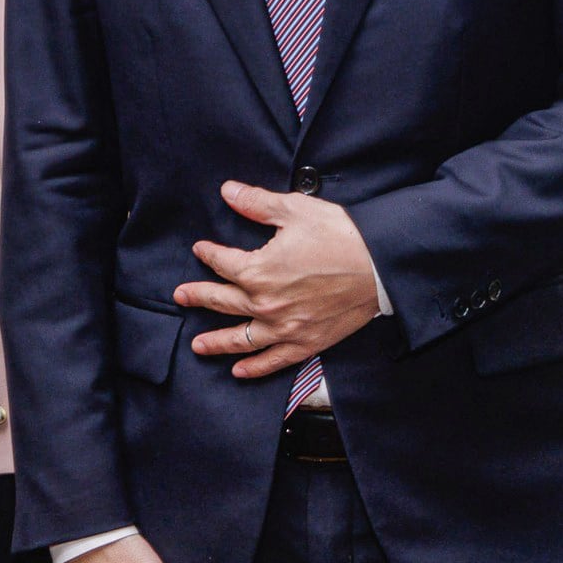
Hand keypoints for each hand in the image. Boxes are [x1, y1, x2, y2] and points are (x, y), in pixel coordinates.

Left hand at [178, 181, 380, 379]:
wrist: (381, 267)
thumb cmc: (340, 236)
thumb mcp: (294, 210)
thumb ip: (256, 203)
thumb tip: (228, 191)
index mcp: (258, 271)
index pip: (222, 263)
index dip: (208, 254)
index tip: (200, 249)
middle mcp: (266, 304)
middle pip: (222, 301)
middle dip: (198, 297)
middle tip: (181, 297)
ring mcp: (285, 328)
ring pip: (241, 338)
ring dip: (216, 342)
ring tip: (198, 346)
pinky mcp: (307, 343)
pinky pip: (274, 360)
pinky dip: (255, 368)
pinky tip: (240, 371)